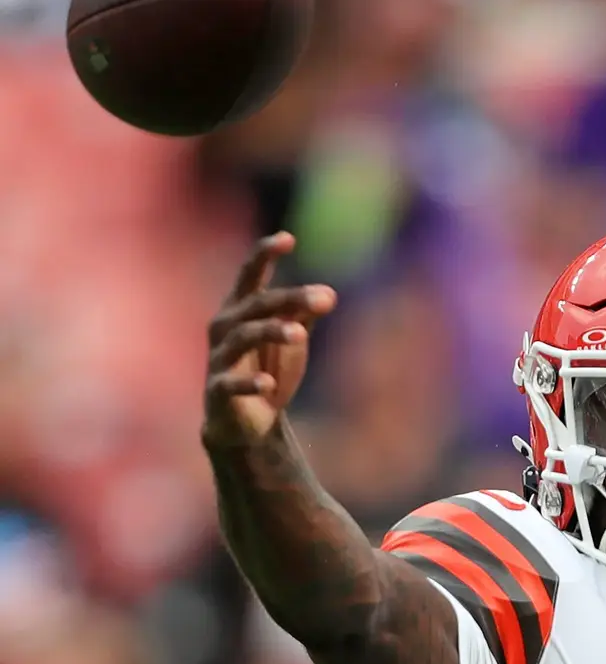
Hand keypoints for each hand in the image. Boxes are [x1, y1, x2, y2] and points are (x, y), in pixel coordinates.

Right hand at [202, 232, 336, 447]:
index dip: (265, 254)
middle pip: (257, 305)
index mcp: (240, 309)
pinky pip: (230, 384)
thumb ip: (303, 315)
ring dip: (272, 332)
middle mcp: (224, 327)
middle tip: (325, 300)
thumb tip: (329, 294)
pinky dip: (249, 383)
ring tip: (300, 334)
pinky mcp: (217, 391)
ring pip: (243, 337)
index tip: (288, 239)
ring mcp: (219, 358)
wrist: (246, 424)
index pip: (250, 275)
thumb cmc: (268, 369)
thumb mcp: (288, 339)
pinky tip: (269, 385)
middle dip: (289, 299)